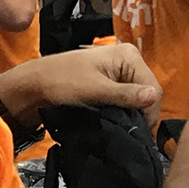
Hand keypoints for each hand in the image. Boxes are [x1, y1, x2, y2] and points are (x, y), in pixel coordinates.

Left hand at [0, 43, 160, 130]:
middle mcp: (129, 60)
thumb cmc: (62, 83)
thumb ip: (125, 95)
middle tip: (125, 130)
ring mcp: (120, 70)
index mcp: (129, 55)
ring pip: (137, 99)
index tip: (136, 131)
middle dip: (139, 113)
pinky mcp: (112, 82)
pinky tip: (113, 118)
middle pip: (147, 93)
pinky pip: (126, 99)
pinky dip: (123, 110)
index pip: (154, 89)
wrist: (34, 85)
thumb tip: (153, 97)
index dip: (148, 113)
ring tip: (116, 125)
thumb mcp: (95, 90)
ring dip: (130, 114)